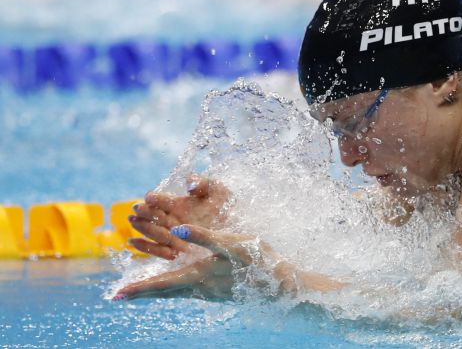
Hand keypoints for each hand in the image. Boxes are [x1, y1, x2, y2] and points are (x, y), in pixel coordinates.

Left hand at [113, 224, 284, 300]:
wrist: (282, 284)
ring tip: (139, 289)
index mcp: (199, 277)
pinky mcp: (217, 291)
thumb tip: (177, 230)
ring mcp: (209, 293)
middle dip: (141, 292)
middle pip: (164, 292)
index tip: (116, 295)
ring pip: (175, 292)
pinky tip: (175, 283)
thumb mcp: (232, 243)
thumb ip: (204, 236)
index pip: (161, 284)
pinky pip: (187, 290)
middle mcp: (200, 289)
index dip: (138, 288)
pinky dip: (172, 286)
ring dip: (155, 288)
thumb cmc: (258, 260)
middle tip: (119, 296)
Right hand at [129, 175, 230, 259]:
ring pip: (151, 232)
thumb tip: (189, 182)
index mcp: (177, 204)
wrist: (236, 228)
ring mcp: (171, 236)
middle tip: (137, 210)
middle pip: (152, 216)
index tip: (150, 197)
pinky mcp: (174, 251)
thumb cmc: (225, 206)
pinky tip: (135, 242)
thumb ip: (204, 183)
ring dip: (142, 227)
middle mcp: (171, 219)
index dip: (155, 198)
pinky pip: (156, 251)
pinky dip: (146, 247)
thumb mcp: (218, 191)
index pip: (161, 200)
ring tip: (135, 223)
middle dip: (144, 212)